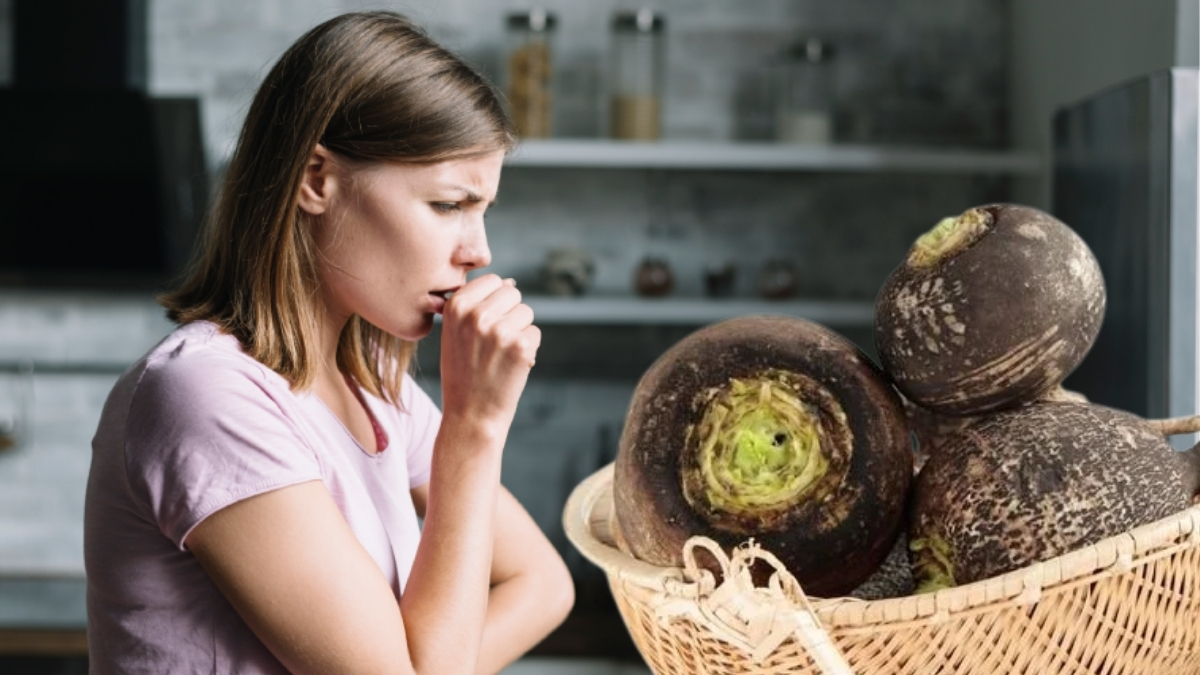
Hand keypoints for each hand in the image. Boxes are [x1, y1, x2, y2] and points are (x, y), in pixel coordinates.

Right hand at [438, 274, 540, 436]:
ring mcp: (500, 330)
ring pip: (526, 312)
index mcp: (457, 306)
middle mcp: (476, 314)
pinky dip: (529, 348)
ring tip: (500, 355)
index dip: (494, 302)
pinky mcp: (521, 346)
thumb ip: (476, 305)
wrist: (471, 414)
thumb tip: (510, 282)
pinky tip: (511, 365)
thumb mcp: (455, 333)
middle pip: (512, 293)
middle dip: (509, 314)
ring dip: (520, 331)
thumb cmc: (464, 372)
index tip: (483, 326)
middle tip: (493, 343)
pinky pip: (535, 333)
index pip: (493, 281)